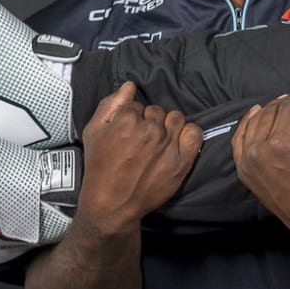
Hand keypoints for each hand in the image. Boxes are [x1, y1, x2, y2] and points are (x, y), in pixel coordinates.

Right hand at [78, 81, 201, 230]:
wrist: (112, 202)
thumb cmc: (99, 166)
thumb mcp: (93, 131)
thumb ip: (111, 104)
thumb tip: (130, 86)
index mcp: (128, 119)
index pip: (138, 105)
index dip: (132, 117)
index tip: (127, 132)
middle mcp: (151, 129)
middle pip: (157, 111)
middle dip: (149, 121)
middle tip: (141, 140)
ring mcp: (168, 144)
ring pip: (176, 119)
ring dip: (167, 126)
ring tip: (157, 141)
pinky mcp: (182, 159)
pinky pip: (195, 133)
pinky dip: (188, 134)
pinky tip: (177, 141)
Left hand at [233, 91, 289, 232]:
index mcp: (280, 145)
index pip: (289, 107)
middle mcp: (258, 151)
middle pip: (271, 111)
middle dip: (289, 101)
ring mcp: (247, 161)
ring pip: (254, 121)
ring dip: (271, 109)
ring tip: (286, 104)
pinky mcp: (243, 169)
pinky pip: (239, 138)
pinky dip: (248, 122)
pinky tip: (257, 113)